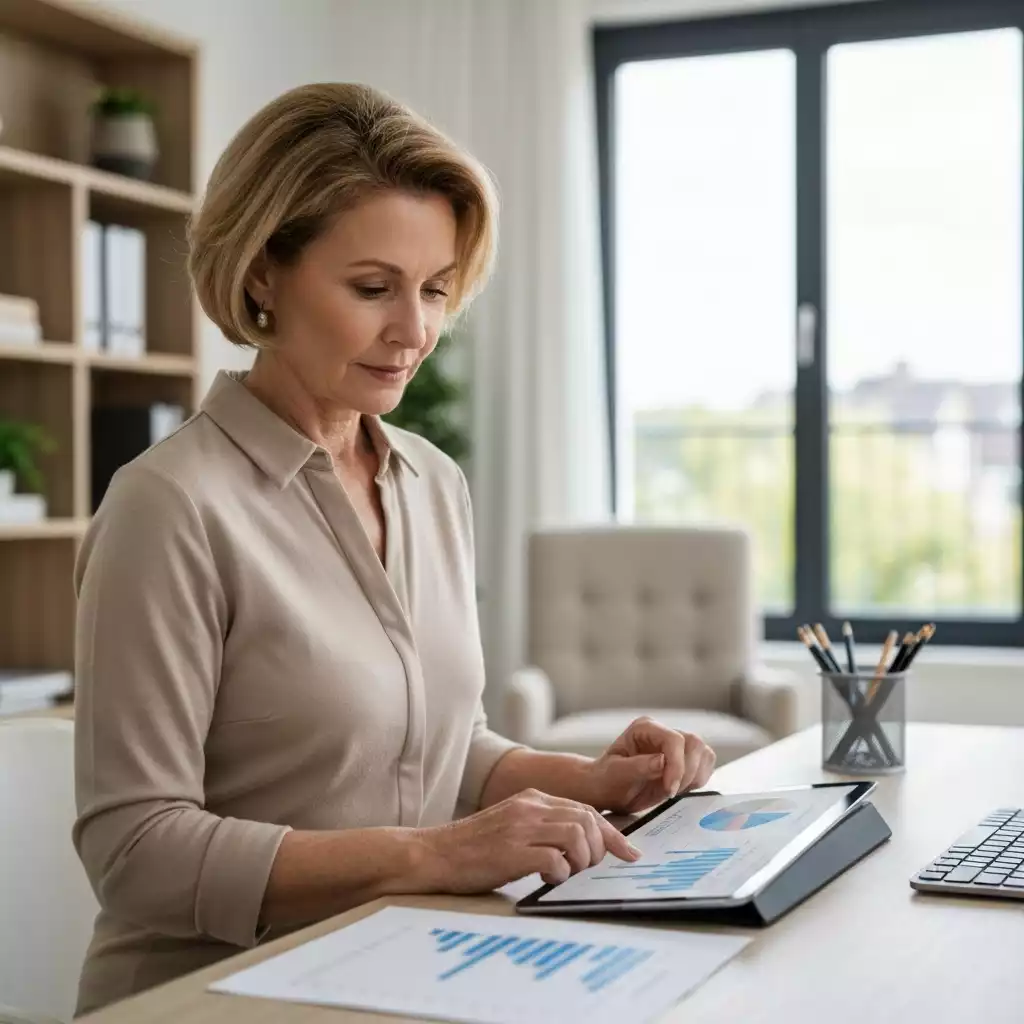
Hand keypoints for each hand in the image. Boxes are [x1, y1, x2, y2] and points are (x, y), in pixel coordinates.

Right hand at [416, 789, 642, 891]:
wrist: (432, 855)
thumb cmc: (472, 848)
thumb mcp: (512, 826)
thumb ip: (542, 828)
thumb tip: (581, 847)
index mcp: (531, 799)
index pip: (586, 810)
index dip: (613, 833)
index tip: (629, 853)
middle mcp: (529, 807)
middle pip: (588, 820)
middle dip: (601, 848)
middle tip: (590, 869)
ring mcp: (520, 827)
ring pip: (578, 835)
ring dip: (582, 861)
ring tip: (568, 874)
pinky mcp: (511, 851)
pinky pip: (555, 860)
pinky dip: (561, 873)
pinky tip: (547, 879)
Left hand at [586, 716, 715, 814]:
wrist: (608, 791)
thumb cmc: (606, 780)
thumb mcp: (616, 775)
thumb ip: (638, 766)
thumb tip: (663, 761)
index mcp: (645, 728)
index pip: (674, 739)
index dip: (677, 765)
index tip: (669, 790)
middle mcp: (663, 732)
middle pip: (694, 744)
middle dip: (686, 773)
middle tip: (668, 793)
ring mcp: (676, 745)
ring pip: (704, 754)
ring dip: (693, 778)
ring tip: (669, 791)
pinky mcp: (685, 760)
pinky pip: (705, 767)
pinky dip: (697, 782)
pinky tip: (677, 790)